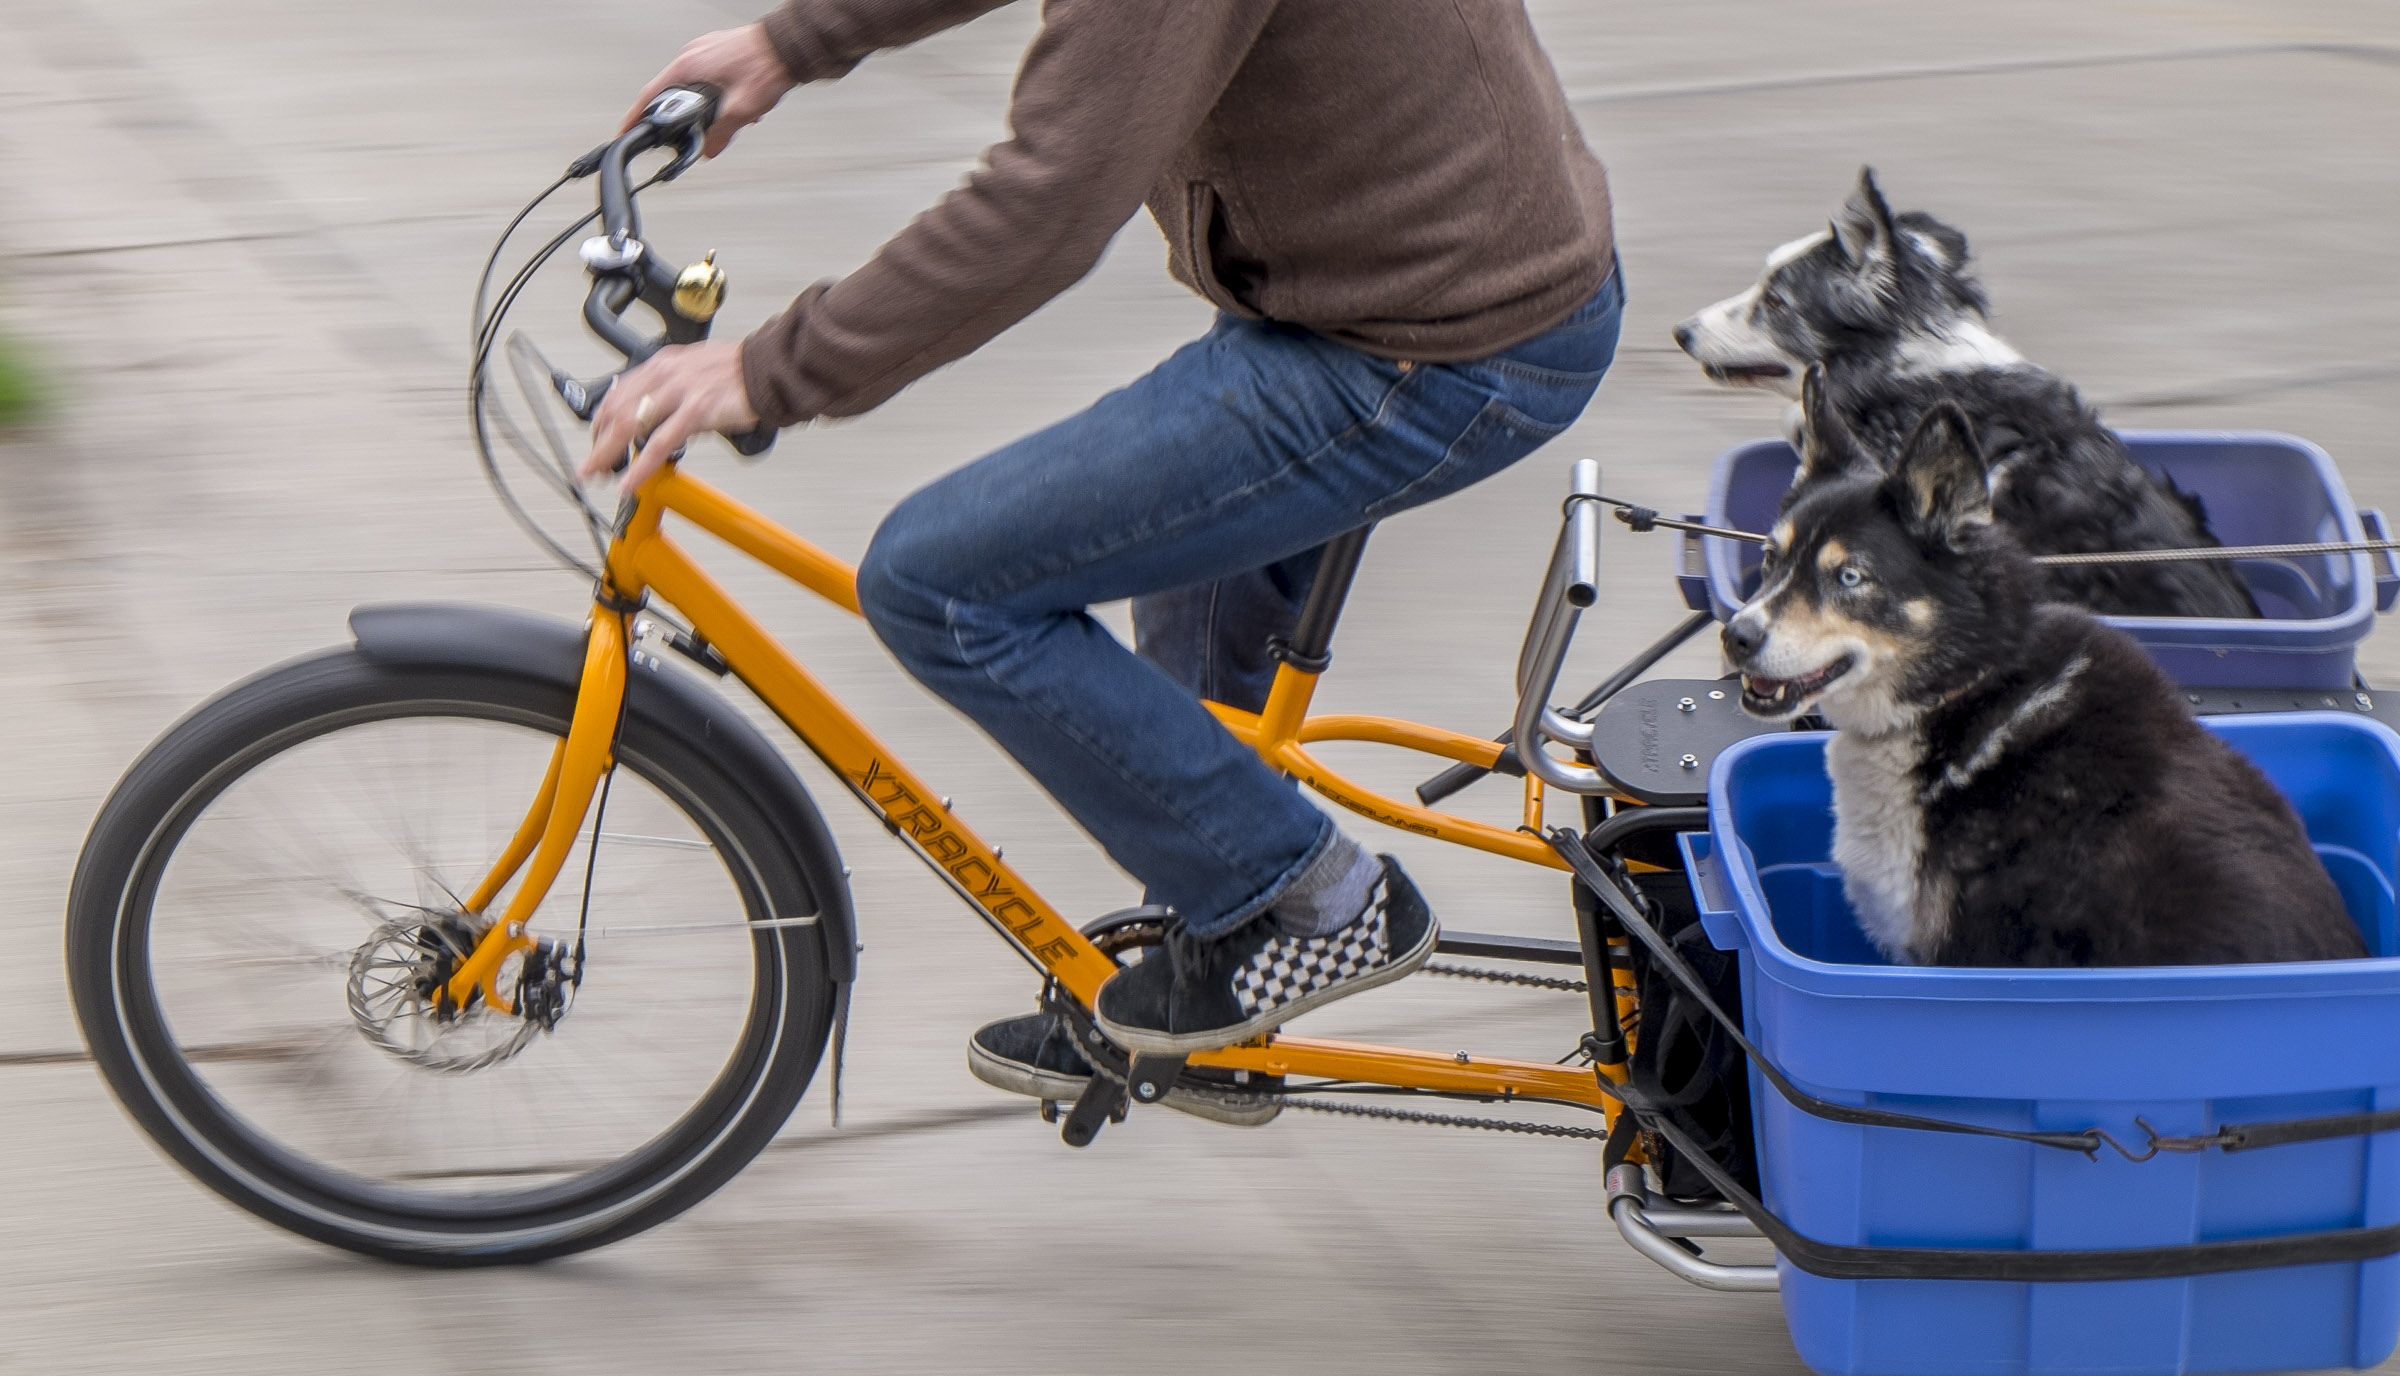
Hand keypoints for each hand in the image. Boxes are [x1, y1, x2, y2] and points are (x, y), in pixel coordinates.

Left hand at [580, 339, 762, 494]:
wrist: (769, 368)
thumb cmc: (740, 372)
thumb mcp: (695, 371)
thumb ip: (672, 391)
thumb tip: (658, 419)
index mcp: (662, 364)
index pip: (617, 394)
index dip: (601, 422)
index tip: (597, 442)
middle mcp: (664, 374)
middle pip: (615, 410)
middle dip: (597, 442)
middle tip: (590, 467)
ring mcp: (679, 391)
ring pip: (629, 425)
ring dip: (607, 454)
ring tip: (597, 476)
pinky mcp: (696, 410)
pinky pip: (659, 444)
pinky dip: (640, 466)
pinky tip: (630, 482)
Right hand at [621, 24, 795, 158]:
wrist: (791, 46)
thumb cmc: (767, 66)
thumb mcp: (741, 110)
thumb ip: (720, 134)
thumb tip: (708, 150)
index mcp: (688, 66)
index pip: (650, 95)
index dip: (636, 116)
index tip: (626, 130)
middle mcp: (692, 56)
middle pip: (670, 93)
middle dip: (675, 117)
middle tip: (677, 136)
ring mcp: (705, 52)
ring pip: (692, 87)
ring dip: (702, 108)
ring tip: (718, 124)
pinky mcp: (719, 53)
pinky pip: (707, 79)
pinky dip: (715, 97)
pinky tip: (734, 108)